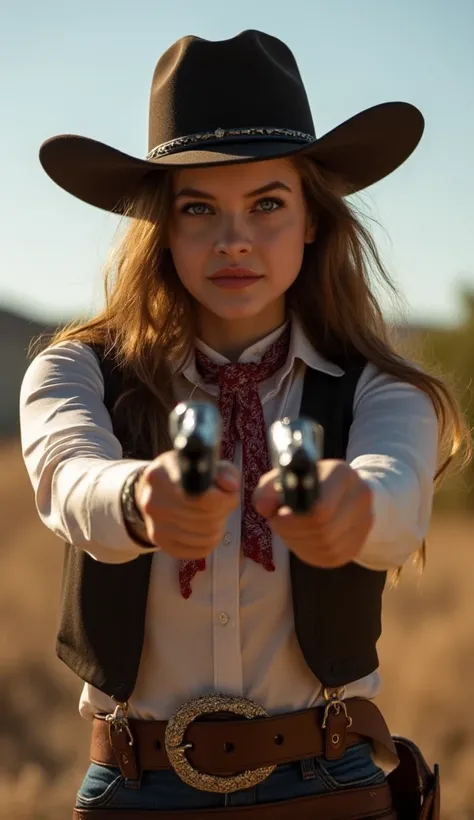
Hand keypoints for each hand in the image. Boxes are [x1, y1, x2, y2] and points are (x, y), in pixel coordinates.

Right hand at [135, 451, 239, 558]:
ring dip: (218, 526)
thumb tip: (231, 487)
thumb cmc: (187, 476)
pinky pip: (199, 549)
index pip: (202, 497)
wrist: (155, 491)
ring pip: (206, 535)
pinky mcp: (159, 541)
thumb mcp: (207, 464)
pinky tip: (205, 528)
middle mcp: (153, 499)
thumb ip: (225, 472)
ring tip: (213, 514)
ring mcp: (154, 523)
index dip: (223, 499)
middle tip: (222, 503)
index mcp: (162, 474)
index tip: (229, 494)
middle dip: (223, 511)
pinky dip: (210, 541)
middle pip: (207, 517)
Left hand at [252, 459, 372, 567]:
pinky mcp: (357, 544)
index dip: (293, 517)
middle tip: (280, 523)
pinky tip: (303, 538)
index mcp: (341, 473)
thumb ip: (268, 488)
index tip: (278, 515)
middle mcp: (359, 496)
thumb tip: (263, 505)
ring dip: (298, 542)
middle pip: (321, 529)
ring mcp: (363, 522)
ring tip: (291, 529)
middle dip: (292, 530)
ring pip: (324, 546)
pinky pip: (328, 557)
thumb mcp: (284, 477)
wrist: (339, 492)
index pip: (319, 507)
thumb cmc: (306, 483)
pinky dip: (309, 551)